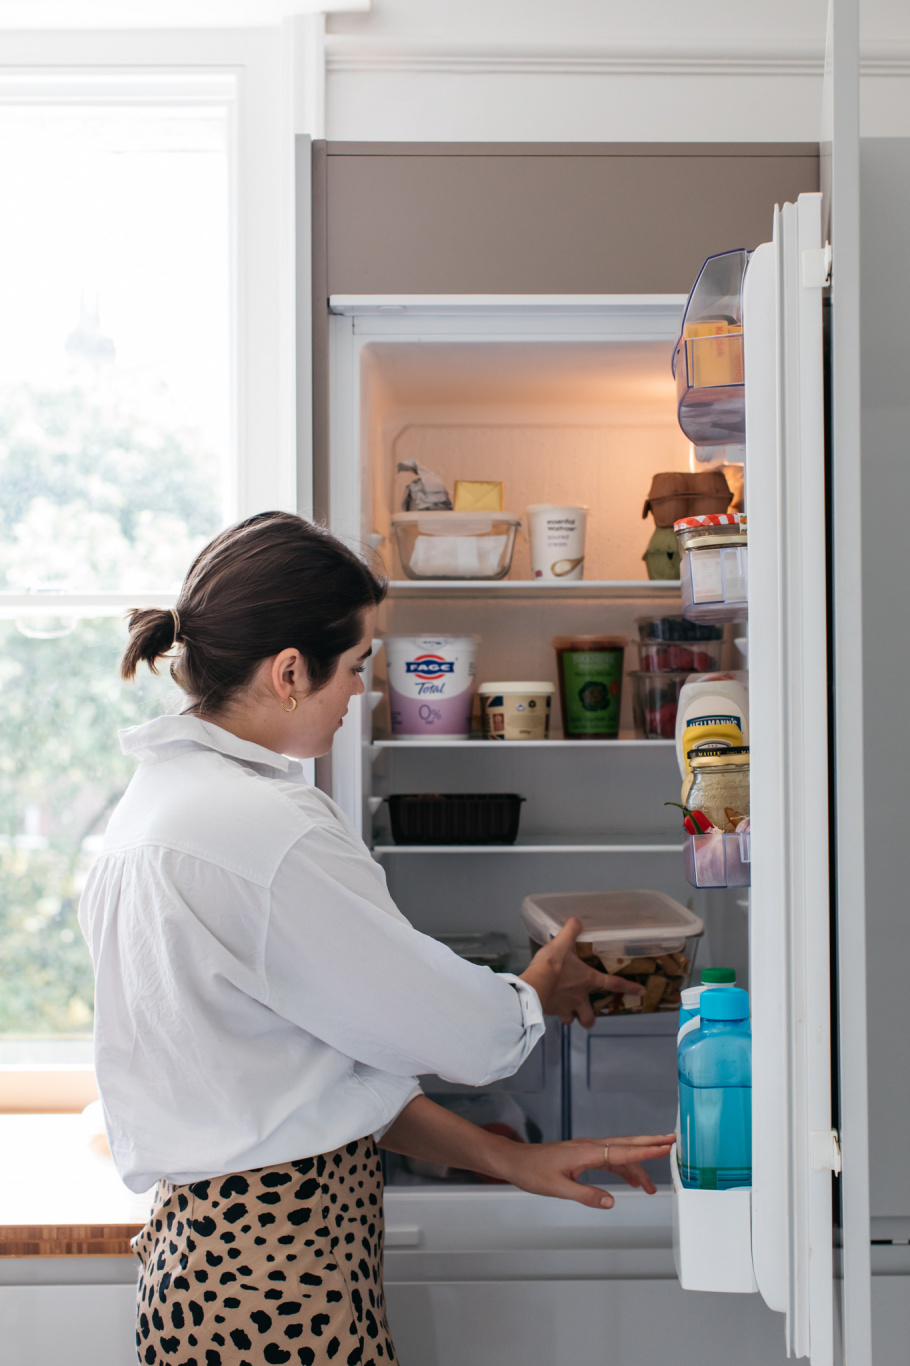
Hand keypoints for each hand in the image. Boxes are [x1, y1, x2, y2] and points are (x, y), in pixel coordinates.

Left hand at [492, 1133, 676, 1208]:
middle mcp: (590, 1146)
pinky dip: (624, 1167)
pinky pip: (610, 1159)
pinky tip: (631, 1181)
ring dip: (638, 1163)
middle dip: (650, 1144)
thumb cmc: (533, 1172)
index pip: (623, 1152)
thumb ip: (586, 1195)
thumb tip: (611, 1202)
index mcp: (586, 1152)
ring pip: (619, 1153)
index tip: (666, 1146)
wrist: (516, 1161)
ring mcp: (587, 1149)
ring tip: (654, 1183)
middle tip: (673, 1142)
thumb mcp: (558, 1189)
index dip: (646, 1151)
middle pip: (626, 1144)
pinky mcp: (583, 1155)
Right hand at [520, 917, 644, 1025]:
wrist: (533, 986)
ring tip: (565, 1011)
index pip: (614, 984)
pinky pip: (554, 1016)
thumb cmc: (552, 966)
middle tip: (585, 1014)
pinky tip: (548, 1005)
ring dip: (570, 1017)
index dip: (629, 988)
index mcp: (588, 980)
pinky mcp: (549, 1011)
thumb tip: (576, 920)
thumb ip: (570, 931)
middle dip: (588, 1019)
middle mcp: (579, 998)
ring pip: (571, 1020)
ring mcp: (564, 1007)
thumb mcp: (562, 943)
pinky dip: (553, 1012)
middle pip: (589, 1018)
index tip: (642, 992)